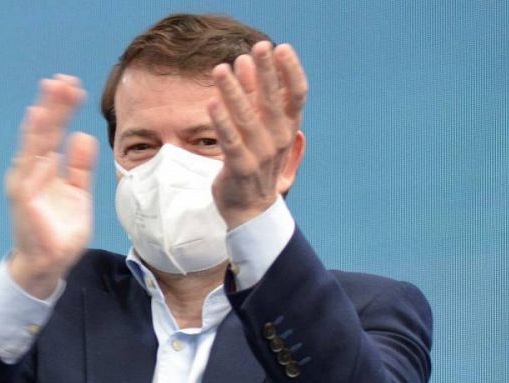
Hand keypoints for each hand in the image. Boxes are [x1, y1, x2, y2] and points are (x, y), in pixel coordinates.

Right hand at [4, 74, 97, 297]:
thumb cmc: (61, 233)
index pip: (54, 133)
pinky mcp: (23, 196)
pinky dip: (34, 144)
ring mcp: (25, 182)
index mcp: (45, 170)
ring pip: (34, 141)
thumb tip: (81, 136)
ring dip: (43, 116)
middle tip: (63, 80)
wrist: (49, 265)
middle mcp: (31, 172)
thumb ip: (79, 167)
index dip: (62, 110)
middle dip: (53, 105)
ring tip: (52, 91)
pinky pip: (28, 165)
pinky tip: (40, 121)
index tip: (74, 87)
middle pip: (43, 131)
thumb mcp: (78, 194)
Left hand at [208, 41, 307, 228]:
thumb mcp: (261, 129)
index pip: (297, 95)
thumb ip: (254, 98)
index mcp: (288, 129)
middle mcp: (278, 140)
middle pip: (273, 100)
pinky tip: (211, 103)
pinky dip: (221, 122)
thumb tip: (246, 63)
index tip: (282, 48)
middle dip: (266, 72)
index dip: (291, 71)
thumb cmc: (256, 163)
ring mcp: (261, 155)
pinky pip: (229, 141)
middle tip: (258, 47)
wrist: (251, 210)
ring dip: (233, 91)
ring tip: (220, 69)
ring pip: (246, 117)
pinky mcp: (240, 168)